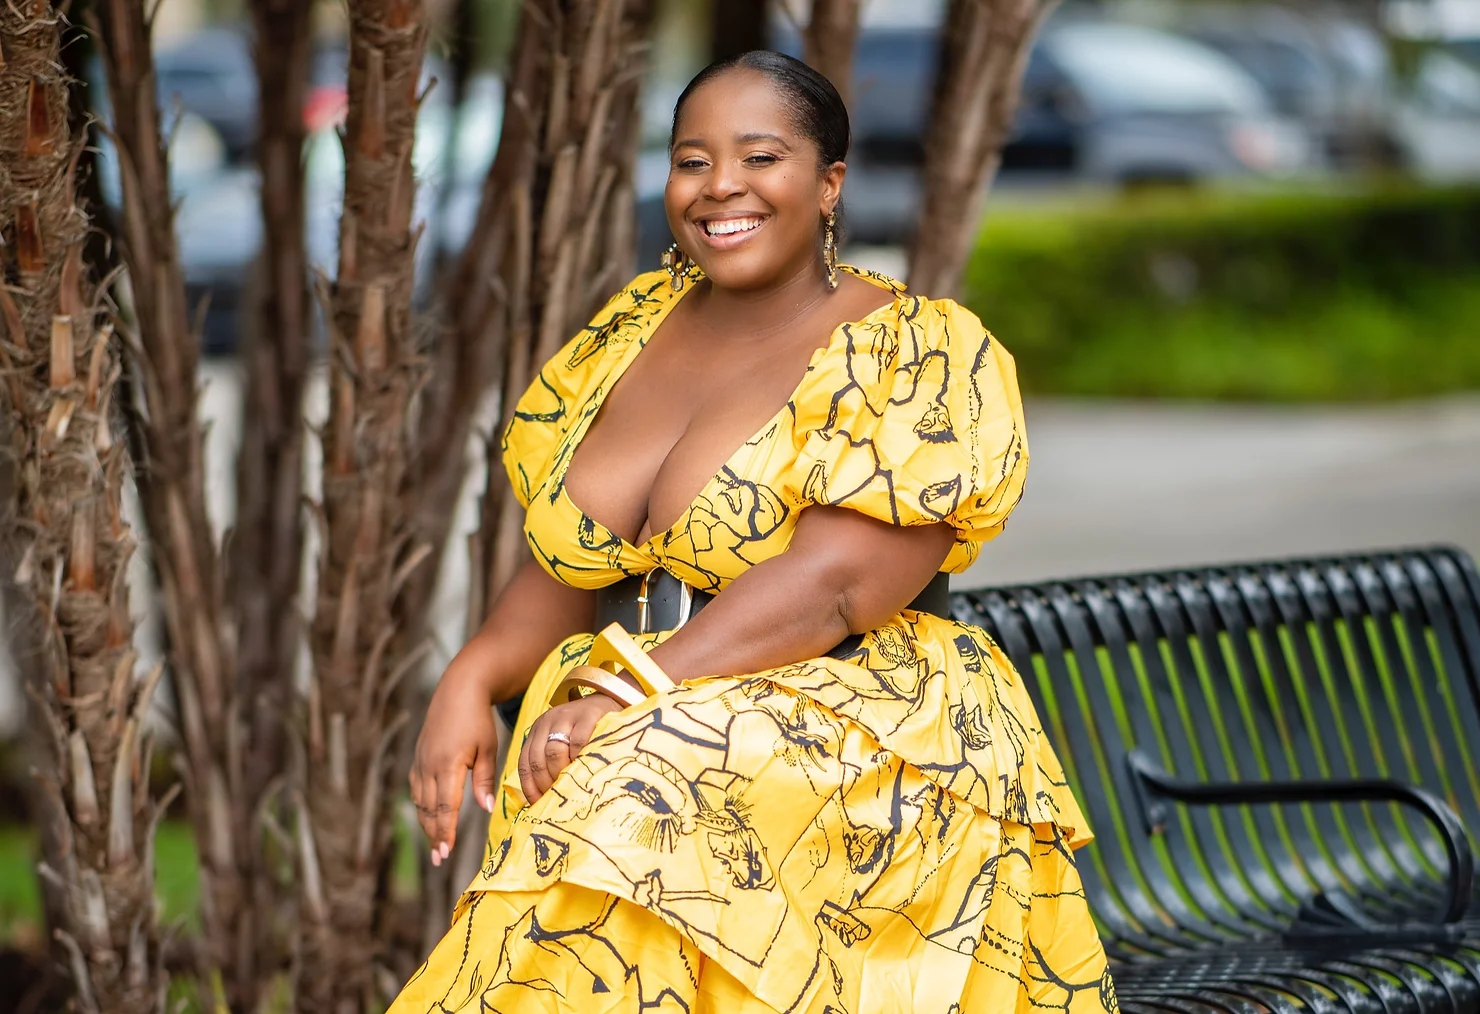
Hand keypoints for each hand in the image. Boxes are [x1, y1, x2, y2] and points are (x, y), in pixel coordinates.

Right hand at [409, 663, 500, 865]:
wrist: (457, 690)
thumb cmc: (477, 719)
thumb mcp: (488, 748)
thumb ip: (485, 779)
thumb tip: (485, 808)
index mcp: (448, 765)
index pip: (445, 807)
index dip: (445, 832)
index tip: (446, 853)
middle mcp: (429, 766)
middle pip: (429, 809)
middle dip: (434, 835)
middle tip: (439, 858)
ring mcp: (420, 762)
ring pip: (420, 801)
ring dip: (427, 823)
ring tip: (435, 844)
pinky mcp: (418, 757)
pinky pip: (416, 788)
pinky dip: (422, 805)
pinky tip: (429, 816)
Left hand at [518, 694, 622, 803]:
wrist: (611, 700)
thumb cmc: (587, 731)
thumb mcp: (564, 742)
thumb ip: (552, 762)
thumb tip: (545, 800)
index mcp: (538, 731)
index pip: (525, 763)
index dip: (530, 787)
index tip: (540, 804)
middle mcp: (547, 721)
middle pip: (537, 759)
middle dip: (546, 783)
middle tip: (559, 797)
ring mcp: (567, 716)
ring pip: (554, 751)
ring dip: (561, 773)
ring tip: (572, 785)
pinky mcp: (588, 714)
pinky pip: (578, 741)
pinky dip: (579, 758)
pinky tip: (585, 768)